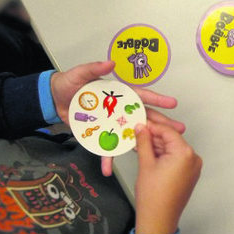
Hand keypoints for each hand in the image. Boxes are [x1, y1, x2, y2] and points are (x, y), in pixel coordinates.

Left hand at [50, 60, 186, 175]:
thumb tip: (109, 63)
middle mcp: (119, 109)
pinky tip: (108, 170)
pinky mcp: (100, 134)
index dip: (156, 99)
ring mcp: (111, 123)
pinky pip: (105, 148)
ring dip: (144, 144)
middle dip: (161, 123)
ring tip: (161, 151)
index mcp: (118, 93)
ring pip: (131, 135)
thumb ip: (94, 69)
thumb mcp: (80, 74)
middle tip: (179, 129)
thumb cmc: (70, 84)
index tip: (172, 103)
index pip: (140, 96)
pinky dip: (106, 159)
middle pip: (143, 117)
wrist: (54, 100)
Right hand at [133, 121, 201, 233]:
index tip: (139, 122)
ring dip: (158, 146)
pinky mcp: (189, 175)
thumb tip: (141, 127)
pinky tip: (149, 152)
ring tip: (139, 142)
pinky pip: (176, 159)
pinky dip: (164, 155)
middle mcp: (193, 158)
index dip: (152, 126)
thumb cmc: (152, 196)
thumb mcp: (146, 164)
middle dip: (154, 136)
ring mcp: (193, 167)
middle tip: (137, 130)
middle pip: (172, 140)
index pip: (168, 132)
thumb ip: (144, 142)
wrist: (158, 221)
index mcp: (185, 153)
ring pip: (173, 149)